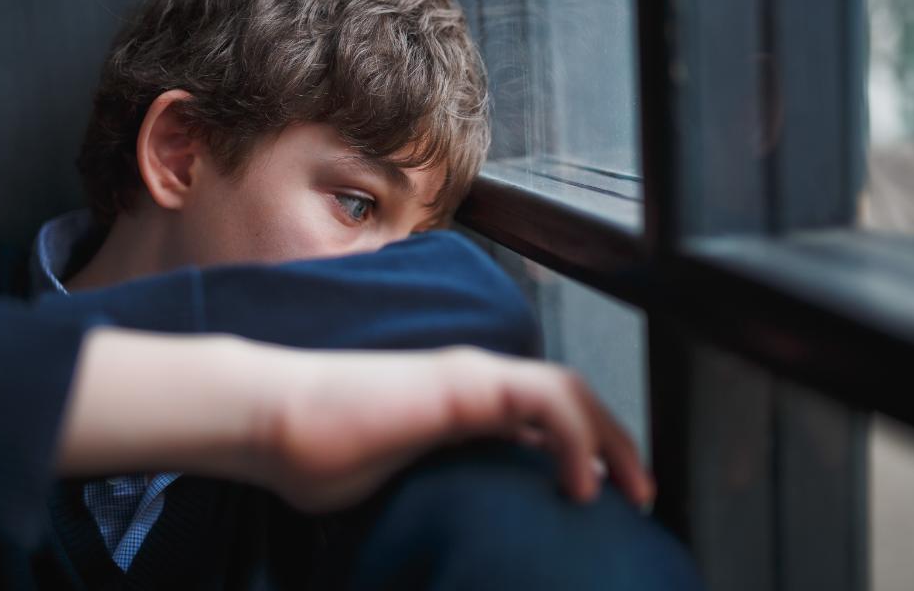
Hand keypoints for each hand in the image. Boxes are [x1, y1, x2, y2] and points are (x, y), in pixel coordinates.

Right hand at [58, 331, 652, 514]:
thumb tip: (447, 536)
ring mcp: (470, 377)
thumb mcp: (395, 485)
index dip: (581, 449)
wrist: (276, 420)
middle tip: (638, 493)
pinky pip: (545, 399)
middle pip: (568, 397)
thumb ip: (434, 492)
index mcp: (460, 406)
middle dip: (615, 442)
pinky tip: (580, 484)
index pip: (541, 416)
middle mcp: (474, 381)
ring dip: (611, 437)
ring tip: (630, 488)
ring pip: (569, 390)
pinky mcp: (464, 385)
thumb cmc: (319, 456)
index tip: (600, 497)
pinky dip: (578, 437)